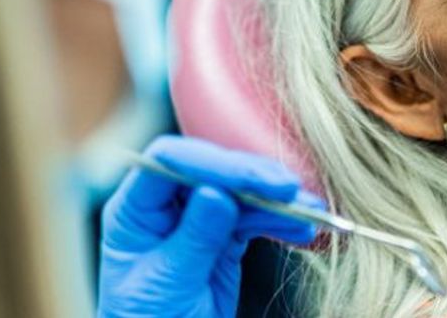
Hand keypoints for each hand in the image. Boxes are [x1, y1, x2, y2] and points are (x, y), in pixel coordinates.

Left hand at [97, 135, 319, 316]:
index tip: (255, 179)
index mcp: (135, 210)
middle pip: (213, 170)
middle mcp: (165, 206)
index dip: (214, 162)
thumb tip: (218, 193)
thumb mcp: (168, 284)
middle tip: (291, 190)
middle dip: (254, 177)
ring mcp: (197, 219)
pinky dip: (282, 221)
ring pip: (242, 192)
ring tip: (311, 212)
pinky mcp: (225, 237)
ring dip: (278, 201)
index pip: (170, 161)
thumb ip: (193, 239)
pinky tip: (303, 229)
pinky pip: (256, 219)